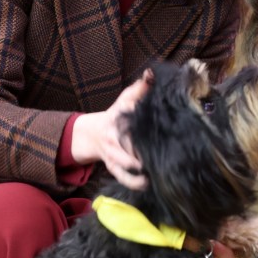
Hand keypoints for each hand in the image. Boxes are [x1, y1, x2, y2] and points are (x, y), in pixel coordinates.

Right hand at [70, 71, 151, 188]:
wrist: (93, 133)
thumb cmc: (116, 115)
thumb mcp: (125, 100)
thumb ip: (140, 88)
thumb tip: (152, 73)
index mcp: (116, 122)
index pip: (129, 126)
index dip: (143, 132)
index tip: (161, 134)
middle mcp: (113, 140)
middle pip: (127, 149)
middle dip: (142, 154)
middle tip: (164, 156)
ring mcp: (112, 156)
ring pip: (124, 167)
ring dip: (139, 171)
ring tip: (156, 172)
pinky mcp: (113, 168)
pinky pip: (123, 179)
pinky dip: (135, 183)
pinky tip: (148, 183)